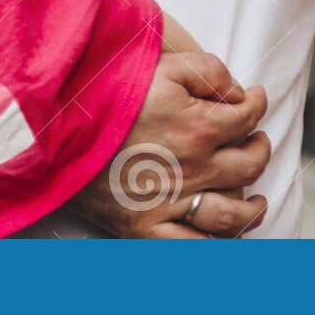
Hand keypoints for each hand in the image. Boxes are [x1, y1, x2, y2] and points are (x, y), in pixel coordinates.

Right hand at [69, 52, 270, 238]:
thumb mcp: (161, 66)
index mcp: (199, 127)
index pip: (248, 118)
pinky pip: (192, 249)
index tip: (255, 99)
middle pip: (248, 166)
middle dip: (259, 150)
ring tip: (255, 199)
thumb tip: (240, 93)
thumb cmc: (107, 92)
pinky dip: (215, 247)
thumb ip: (209, 71)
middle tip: (255, 141)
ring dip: (252, 208)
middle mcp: (193, 169)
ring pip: (232, 216)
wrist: (56, 127)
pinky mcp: (144, 229)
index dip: (257, 105)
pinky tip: (224, 238)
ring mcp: (171, 203)